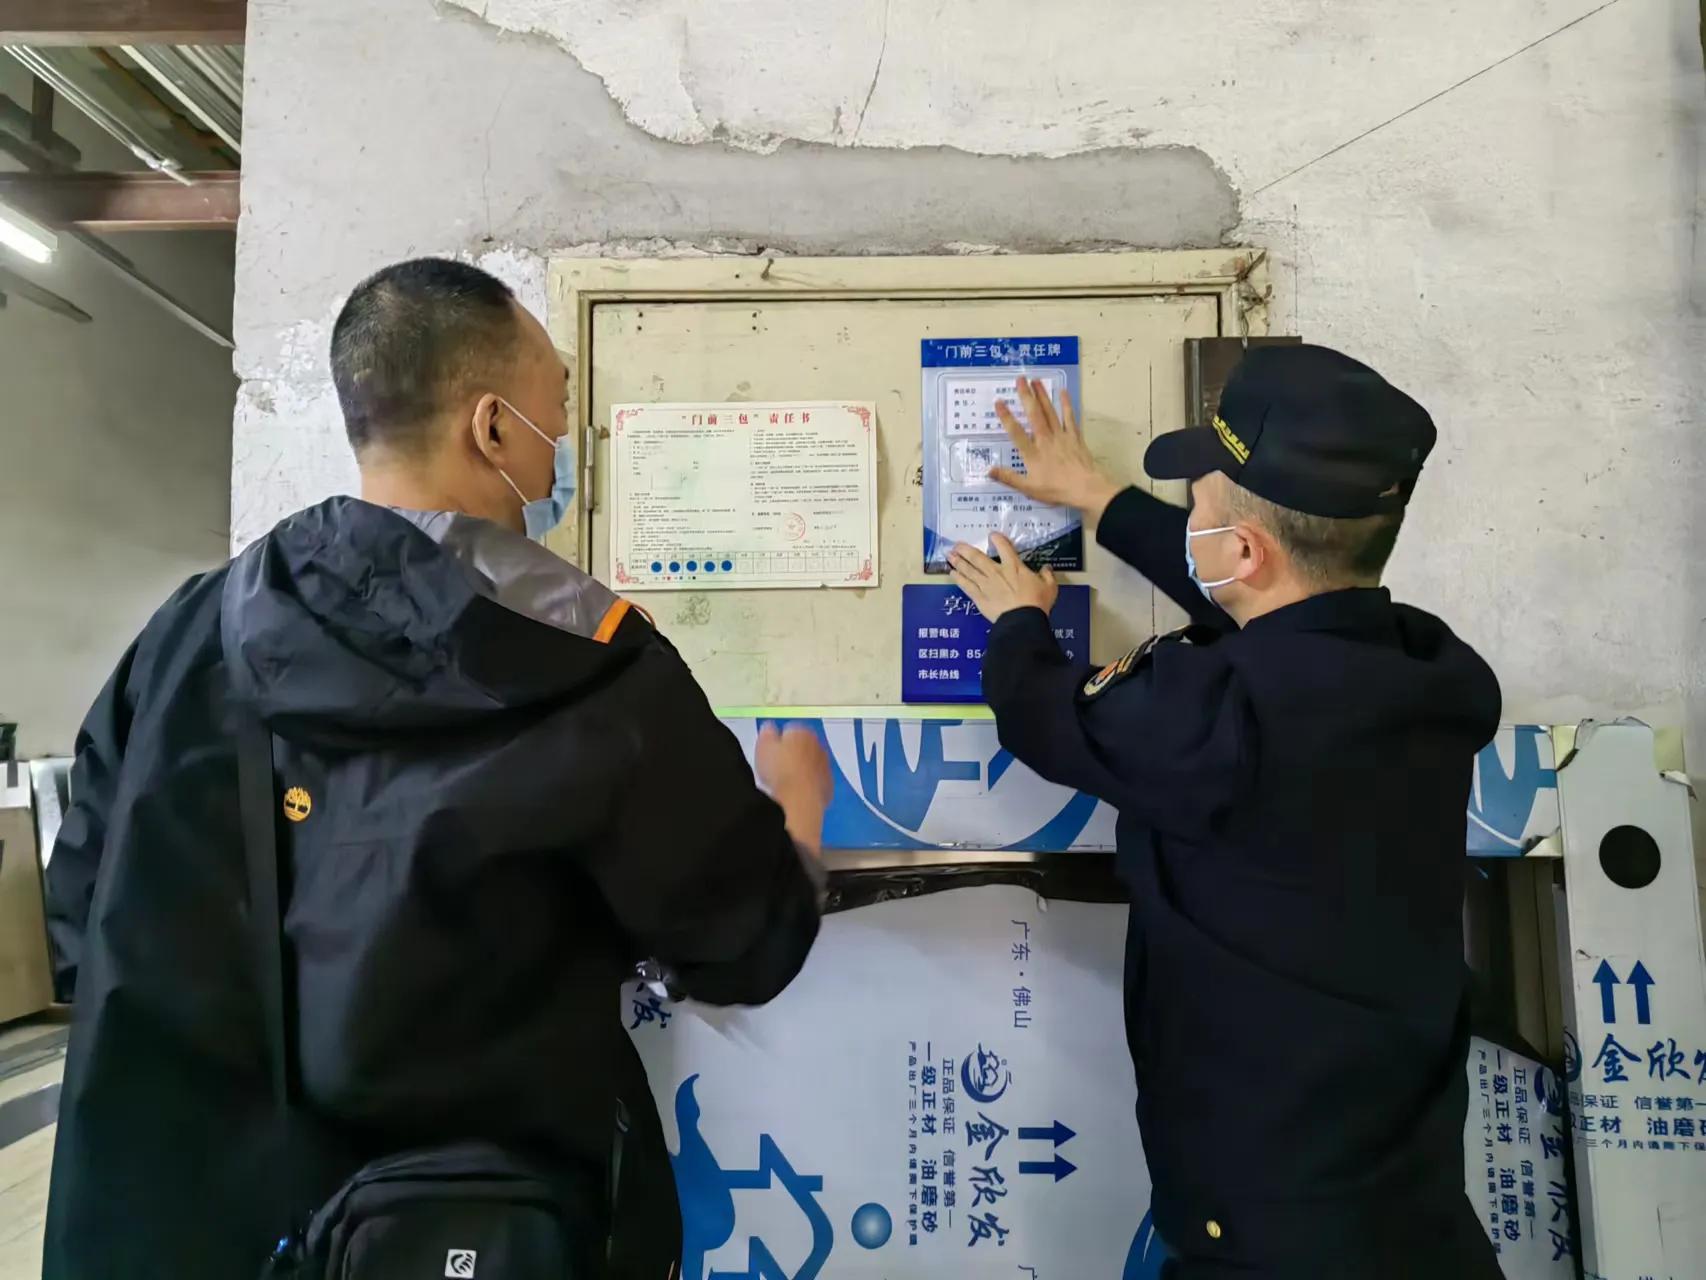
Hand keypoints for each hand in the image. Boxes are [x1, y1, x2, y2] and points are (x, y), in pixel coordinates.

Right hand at [755, 725, 832, 855]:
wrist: (799, 798)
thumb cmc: (779, 770)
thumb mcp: (763, 746)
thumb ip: (767, 733)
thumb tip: (769, 728)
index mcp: (802, 731)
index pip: (790, 730)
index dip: (779, 742)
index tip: (771, 752)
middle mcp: (818, 746)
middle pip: (803, 747)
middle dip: (792, 755)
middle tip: (776, 768)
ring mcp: (826, 767)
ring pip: (811, 765)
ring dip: (801, 771)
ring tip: (784, 783)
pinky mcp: (828, 786)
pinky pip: (816, 782)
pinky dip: (808, 786)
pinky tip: (795, 794)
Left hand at [948, 533, 1058, 623]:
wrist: (1022, 621)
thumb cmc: (1037, 603)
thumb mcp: (1049, 587)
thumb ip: (1047, 576)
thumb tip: (1047, 568)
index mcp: (1013, 567)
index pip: (1004, 547)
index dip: (997, 539)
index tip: (992, 535)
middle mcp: (996, 572)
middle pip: (978, 558)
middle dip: (966, 550)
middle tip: (957, 545)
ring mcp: (985, 585)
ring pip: (968, 570)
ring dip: (958, 562)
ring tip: (950, 556)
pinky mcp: (979, 598)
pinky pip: (966, 586)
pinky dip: (959, 578)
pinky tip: (952, 574)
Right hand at [989, 378, 1121, 519]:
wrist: (1086, 488)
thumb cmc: (1056, 490)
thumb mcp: (1029, 488)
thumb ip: (1009, 478)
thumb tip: (989, 470)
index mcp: (1032, 453)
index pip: (1016, 432)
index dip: (1006, 417)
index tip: (999, 402)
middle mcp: (1045, 440)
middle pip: (1034, 415)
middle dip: (1026, 396)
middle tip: (1020, 379)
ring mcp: (1061, 436)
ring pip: (1050, 412)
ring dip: (1042, 395)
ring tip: (1036, 380)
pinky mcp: (1074, 436)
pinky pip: (1069, 417)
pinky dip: (1066, 404)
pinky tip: (1063, 392)